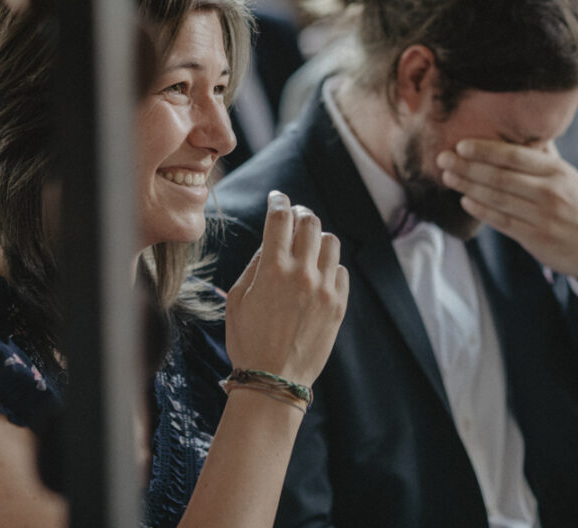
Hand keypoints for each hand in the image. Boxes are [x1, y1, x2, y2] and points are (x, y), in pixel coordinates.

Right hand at [225, 191, 348, 386]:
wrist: (274, 379)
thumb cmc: (247, 340)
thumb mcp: (237, 298)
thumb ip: (255, 265)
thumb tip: (271, 243)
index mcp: (272, 269)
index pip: (280, 217)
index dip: (278, 200)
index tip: (277, 197)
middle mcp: (302, 273)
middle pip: (310, 221)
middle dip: (300, 213)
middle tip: (294, 217)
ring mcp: (324, 289)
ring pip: (330, 241)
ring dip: (317, 237)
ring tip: (307, 246)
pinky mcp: (338, 305)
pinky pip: (340, 270)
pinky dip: (329, 266)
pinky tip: (318, 274)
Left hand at [437, 139, 577, 279]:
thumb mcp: (569, 177)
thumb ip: (544, 156)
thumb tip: (523, 129)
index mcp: (558, 171)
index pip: (515, 155)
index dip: (485, 150)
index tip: (461, 144)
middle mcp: (551, 192)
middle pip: (500, 176)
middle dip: (468, 166)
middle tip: (443, 158)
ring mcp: (543, 216)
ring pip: (498, 198)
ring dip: (468, 187)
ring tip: (448, 177)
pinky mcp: (536, 238)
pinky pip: (502, 221)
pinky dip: (481, 211)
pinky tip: (465, 201)